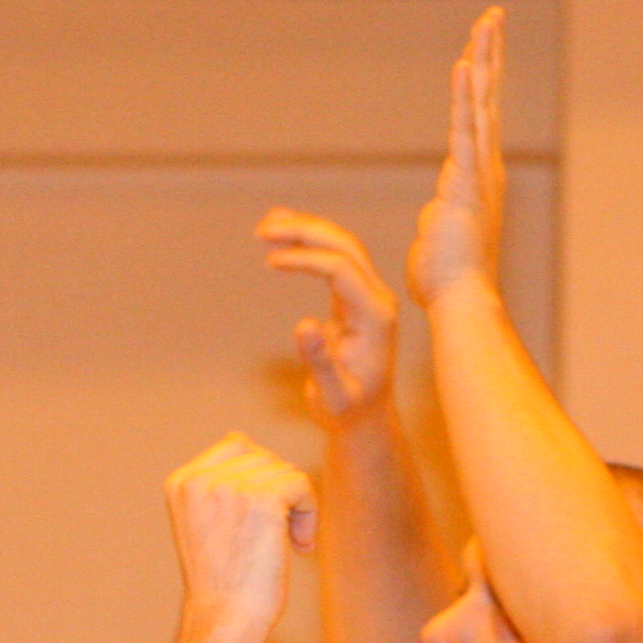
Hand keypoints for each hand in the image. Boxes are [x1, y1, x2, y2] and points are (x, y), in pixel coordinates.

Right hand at [164, 432, 313, 628]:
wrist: (225, 622)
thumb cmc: (223, 585)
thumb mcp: (207, 525)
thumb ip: (218, 485)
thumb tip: (240, 437)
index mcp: (182, 483)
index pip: (236, 445)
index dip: (260, 478)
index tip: (261, 520)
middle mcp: (200, 479)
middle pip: (264, 457)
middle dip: (280, 493)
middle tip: (279, 537)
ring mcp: (229, 486)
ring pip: (285, 471)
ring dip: (296, 507)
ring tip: (287, 545)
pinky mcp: (262, 499)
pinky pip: (301, 485)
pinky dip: (309, 515)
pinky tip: (300, 548)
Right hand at [259, 209, 398, 424]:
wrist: (365, 416)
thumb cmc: (347, 410)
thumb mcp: (332, 397)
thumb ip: (320, 363)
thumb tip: (304, 324)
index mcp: (376, 318)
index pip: (342, 269)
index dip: (306, 258)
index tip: (270, 261)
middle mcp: (379, 299)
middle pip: (346, 247)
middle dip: (305, 231)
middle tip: (263, 230)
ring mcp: (370, 295)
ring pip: (342, 246)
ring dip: (306, 230)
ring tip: (265, 226)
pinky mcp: (356, 296)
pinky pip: (336, 258)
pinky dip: (309, 243)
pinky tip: (282, 235)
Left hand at [406, 7, 507, 308]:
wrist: (460, 301)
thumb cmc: (448, 278)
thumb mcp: (442, 234)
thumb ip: (443, 214)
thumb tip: (439, 213)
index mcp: (476, 175)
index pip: (478, 116)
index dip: (480, 79)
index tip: (480, 44)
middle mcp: (485, 167)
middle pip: (487, 98)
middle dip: (491, 54)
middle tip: (493, 15)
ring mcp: (479, 172)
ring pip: (481, 105)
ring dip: (483, 60)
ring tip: (486, 22)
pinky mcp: (466, 183)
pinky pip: (464, 130)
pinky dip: (464, 96)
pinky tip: (464, 64)